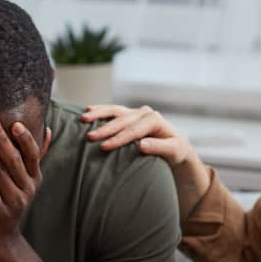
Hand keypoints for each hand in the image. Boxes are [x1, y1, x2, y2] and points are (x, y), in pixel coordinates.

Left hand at [0, 118, 51, 258]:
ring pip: (1, 172)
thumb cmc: (7, 200)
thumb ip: (30, 156)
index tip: (14, 122)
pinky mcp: (0, 211)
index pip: (33, 154)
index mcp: (34, 177)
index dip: (25, 138)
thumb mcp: (22, 179)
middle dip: (2, 139)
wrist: (0, 239)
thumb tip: (47, 129)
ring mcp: (15, 200)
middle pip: (15, 160)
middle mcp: (28, 188)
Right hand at [82, 105, 196, 167]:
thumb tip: (141, 145)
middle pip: (121, 120)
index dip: (119, 139)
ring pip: (115, 111)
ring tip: (84, 118)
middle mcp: (145, 112)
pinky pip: (113, 111)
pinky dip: (101, 110)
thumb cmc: (175, 151)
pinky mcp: (130, 115)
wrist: (176, 146)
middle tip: (90, 137)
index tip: (104, 147)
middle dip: (105, 129)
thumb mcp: (173, 151)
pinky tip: (88, 110)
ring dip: (98, 114)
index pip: (133, 130)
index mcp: (155, 119)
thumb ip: (159, 148)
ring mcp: (136, 112)